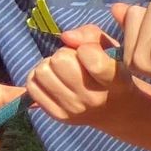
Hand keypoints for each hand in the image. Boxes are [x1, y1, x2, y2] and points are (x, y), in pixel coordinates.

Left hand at [17, 24, 131, 126]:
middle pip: (60, 61)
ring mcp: (75, 109)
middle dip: (64, 55)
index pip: (91, 58)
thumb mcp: (112, 49)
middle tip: (74, 62)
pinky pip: (32, 87)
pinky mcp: (58, 115)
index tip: (90, 53)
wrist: (118, 111)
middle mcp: (95, 98)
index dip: (86, 48)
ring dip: (49, 66)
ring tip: (62, 71)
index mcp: (116, 80)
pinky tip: (53, 80)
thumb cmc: (113, 72)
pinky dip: (38, 78)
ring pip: (42, 72)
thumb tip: (66, 37)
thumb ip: (91, 35)